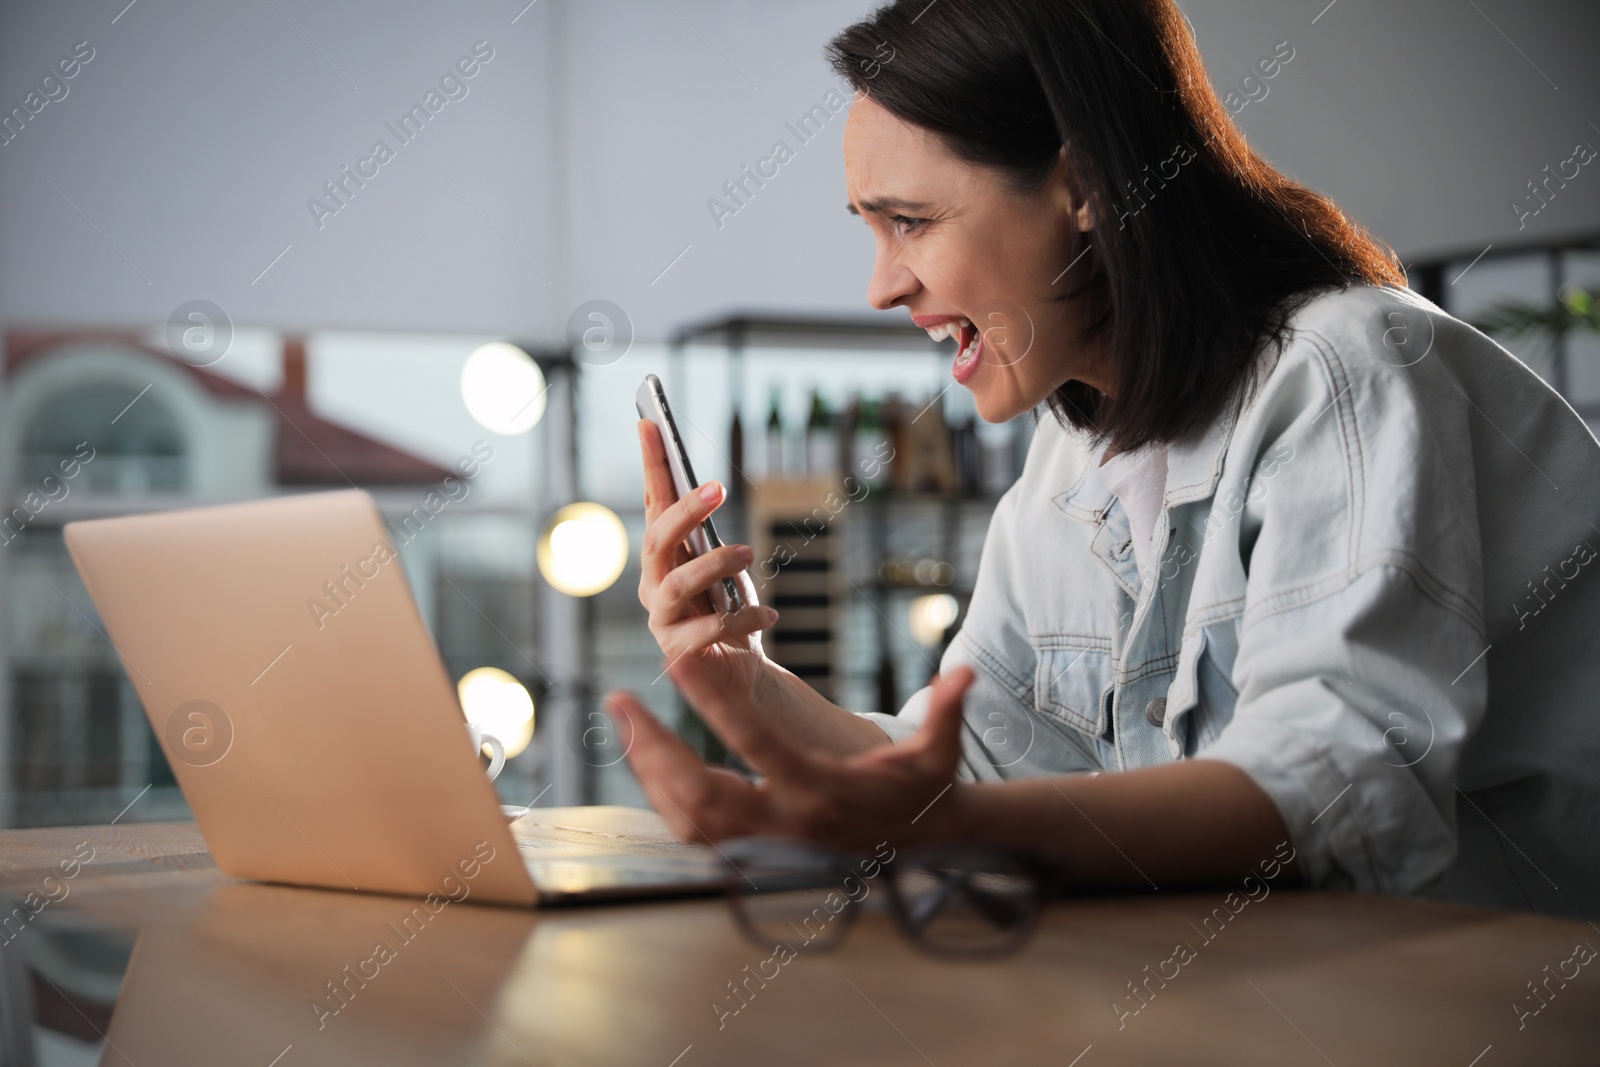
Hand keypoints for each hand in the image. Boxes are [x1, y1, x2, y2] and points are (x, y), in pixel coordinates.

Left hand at [605, 663, 976, 848]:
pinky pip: (694, 830)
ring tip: (626, 723)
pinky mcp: (755, 850)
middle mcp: (785, 822)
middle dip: (654, 749)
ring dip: (650, 772)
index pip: (754, 742)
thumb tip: (963, 673)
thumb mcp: (941, 753)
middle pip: (701, 793)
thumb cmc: (925, 789)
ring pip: (688, 819)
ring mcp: (766, 843)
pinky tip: (647, 759)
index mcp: (820, 790)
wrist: (922, 845)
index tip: (679, 662)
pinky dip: (663, 795)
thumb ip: (948, 712)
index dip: (714, 702)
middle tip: (620, 701)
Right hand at [636, 419, 774, 698]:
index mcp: (662, 557)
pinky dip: (743, 618)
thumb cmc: (729, 609)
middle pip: (657, 540)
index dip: (650, 464)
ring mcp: (661, 619)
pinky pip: (709, 630)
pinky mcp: (678, 653)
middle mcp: (652, 585)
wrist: (738, 671)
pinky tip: (768, 616)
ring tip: (747, 553)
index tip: (651, 421)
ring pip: (677, 584)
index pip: (652, 502)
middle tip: (717, 488)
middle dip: (684, 511)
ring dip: (713, 564)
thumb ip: (709, 535)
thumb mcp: (723, 566)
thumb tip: (708, 488)